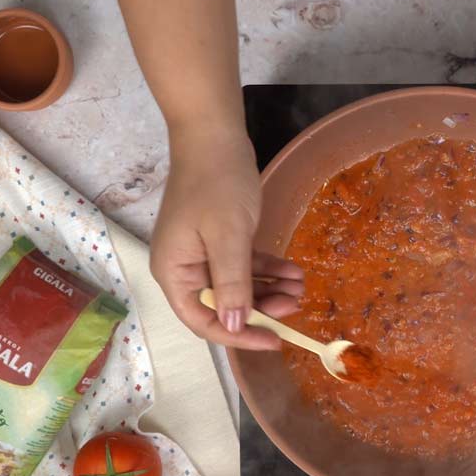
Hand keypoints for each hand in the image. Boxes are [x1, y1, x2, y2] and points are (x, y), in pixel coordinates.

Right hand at [149, 127, 304, 348]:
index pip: (202, 321)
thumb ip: (232, 283)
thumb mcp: (227, 236)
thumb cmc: (216, 184)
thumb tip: (234, 326)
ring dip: (270, 290)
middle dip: (262, 309)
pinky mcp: (220, 240)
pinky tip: (294, 271)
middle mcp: (185, 269)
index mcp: (175, 273)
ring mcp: (202, 254)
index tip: (274, 340)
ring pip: (239, 287)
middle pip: (223, 307)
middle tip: (296, 303)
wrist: (214, 135)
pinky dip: (268, 271)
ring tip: (300, 285)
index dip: (238, 335)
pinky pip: (245, 267)